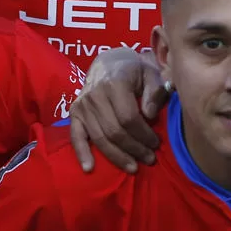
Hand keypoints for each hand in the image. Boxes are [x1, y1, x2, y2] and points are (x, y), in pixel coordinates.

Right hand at [70, 49, 169, 173]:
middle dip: (134, 149)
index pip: (129, 118)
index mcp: (115, 83)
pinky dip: (81, 153)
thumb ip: (154, 92)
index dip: (144, 135)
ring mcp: (82, 105)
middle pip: (115, 131)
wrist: (109, 62)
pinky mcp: (74, 113)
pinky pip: (76, 136)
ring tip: (133, 167)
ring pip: (100, 138)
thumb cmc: (134, 70)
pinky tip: (89, 168)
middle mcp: (95, 95)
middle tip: (149, 158)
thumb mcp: (151, 73)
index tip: (156, 144)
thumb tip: (150, 115)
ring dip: (117, 156)